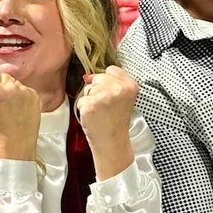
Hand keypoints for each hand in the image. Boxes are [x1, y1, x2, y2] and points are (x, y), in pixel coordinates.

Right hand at [0, 68, 41, 159]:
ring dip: (13, 90)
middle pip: (4, 76)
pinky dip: (23, 96)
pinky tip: (21, 108)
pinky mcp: (34, 95)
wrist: (17, 141)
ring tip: (12, 107)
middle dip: (2, 85)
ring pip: (15, 83)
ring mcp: (24, 91)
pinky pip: (26, 89)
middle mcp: (10, 87)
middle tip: (3, 101)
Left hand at [75, 64, 138, 178]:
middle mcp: (119, 89)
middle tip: (106, 106)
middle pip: (98, 77)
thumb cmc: (116, 122)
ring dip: (90, 100)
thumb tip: (88, 76)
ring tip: (100, 112)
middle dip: (98, 90)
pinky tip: (94, 117)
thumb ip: (110, 82)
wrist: (112, 142)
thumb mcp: (122, 98)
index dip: (108, 82)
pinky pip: (81, 100)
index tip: (112, 95)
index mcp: (130, 85)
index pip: (111, 69)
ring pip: (88, 88)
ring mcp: (104, 96)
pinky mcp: (91, 105)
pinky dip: (84, 109)